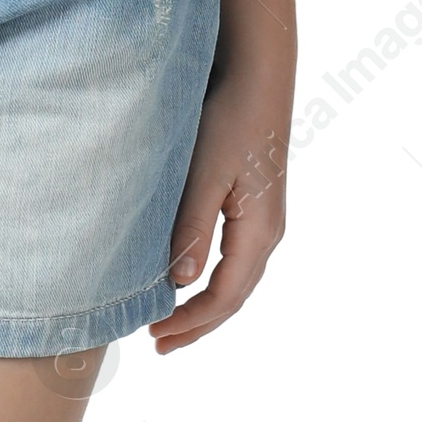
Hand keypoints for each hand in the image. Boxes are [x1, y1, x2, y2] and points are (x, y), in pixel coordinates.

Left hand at [149, 65, 291, 351]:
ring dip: (203, 307)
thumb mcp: (204, 174)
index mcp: (259, 231)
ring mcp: (264, 221)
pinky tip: (187, 280)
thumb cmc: (229, 118)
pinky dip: (210, 282)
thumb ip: (192, 228)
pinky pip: (234, 260)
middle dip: (197, 324)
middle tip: (158, 345)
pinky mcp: (253, 206)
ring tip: (170, 323)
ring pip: (235, 281)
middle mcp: (267, 232)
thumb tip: (180, 283)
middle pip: (233, 296)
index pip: (225, 296)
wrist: (257, 76)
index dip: (190, 322)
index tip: (154, 335)